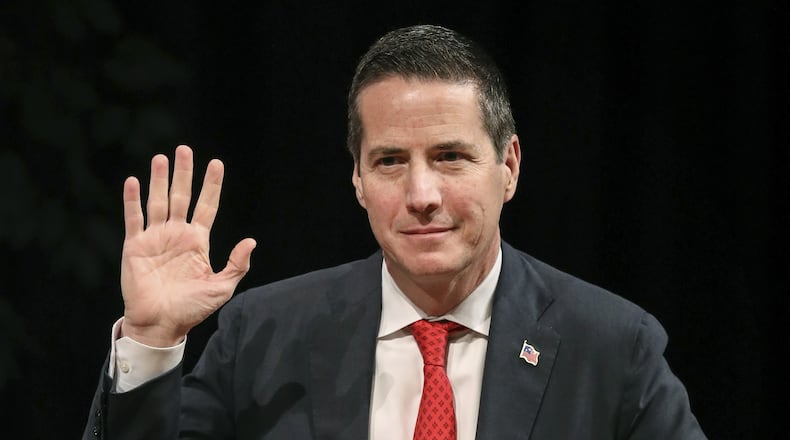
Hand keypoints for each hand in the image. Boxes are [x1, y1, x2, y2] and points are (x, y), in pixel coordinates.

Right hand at [119, 145, 255, 346]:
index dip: (211, 185)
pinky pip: (134, 219)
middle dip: (184, 173)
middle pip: (181, 196)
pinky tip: (133, 181)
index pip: (207, 205)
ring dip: (158, 180)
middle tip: (184, 149)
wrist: (160, 325)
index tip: (216, 163)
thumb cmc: (191, 309)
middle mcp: (177, 234)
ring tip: (161, 158)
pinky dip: (132, 200)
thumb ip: (236, 264)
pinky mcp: (135, 246)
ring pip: (158, 201)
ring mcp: (156, 238)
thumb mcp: (221, 288)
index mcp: (198, 241)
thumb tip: (251, 241)